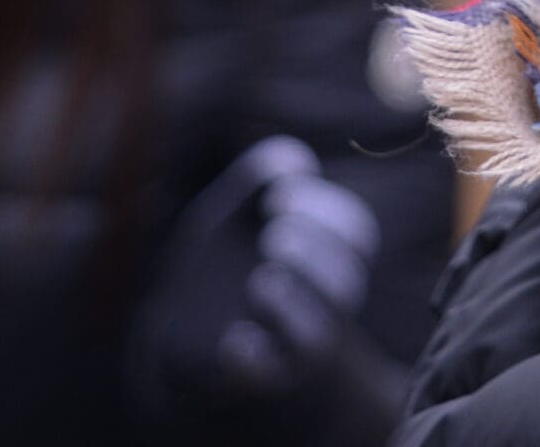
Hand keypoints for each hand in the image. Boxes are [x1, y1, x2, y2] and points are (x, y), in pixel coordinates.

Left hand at [209, 138, 380, 393]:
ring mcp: (290, 343)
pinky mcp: (253, 375)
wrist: (181, 314)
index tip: (275, 197)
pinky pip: (266, 377)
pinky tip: (233, 336)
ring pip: (318, 337)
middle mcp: (322, 303)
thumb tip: (294, 161)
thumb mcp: (238, 203)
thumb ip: (264, 171)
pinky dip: (252, 356)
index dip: (325, 210)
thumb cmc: (226, 249)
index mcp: (329, 255)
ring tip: (258, 281)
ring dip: (291, 304)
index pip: (358, 234)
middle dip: (313, 254)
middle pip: (347, 284)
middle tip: (271, 237)